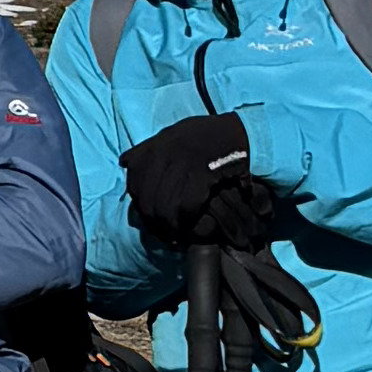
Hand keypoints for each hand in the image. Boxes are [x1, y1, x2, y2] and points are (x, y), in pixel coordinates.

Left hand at [122, 116, 297, 252]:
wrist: (247, 135)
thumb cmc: (213, 139)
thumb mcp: (177, 135)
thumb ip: (152, 150)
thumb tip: (124, 162)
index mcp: (157, 142)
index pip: (134, 178)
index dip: (140, 202)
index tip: (149, 218)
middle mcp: (165, 149)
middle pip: (146, 195)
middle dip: (152, 219)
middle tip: (163, 233)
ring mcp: (182, 160)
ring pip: (162, 204)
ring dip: (168, 225)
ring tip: (175, 236)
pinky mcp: (201, 172)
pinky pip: (185, 205)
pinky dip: (186, 221)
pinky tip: (191, 229)